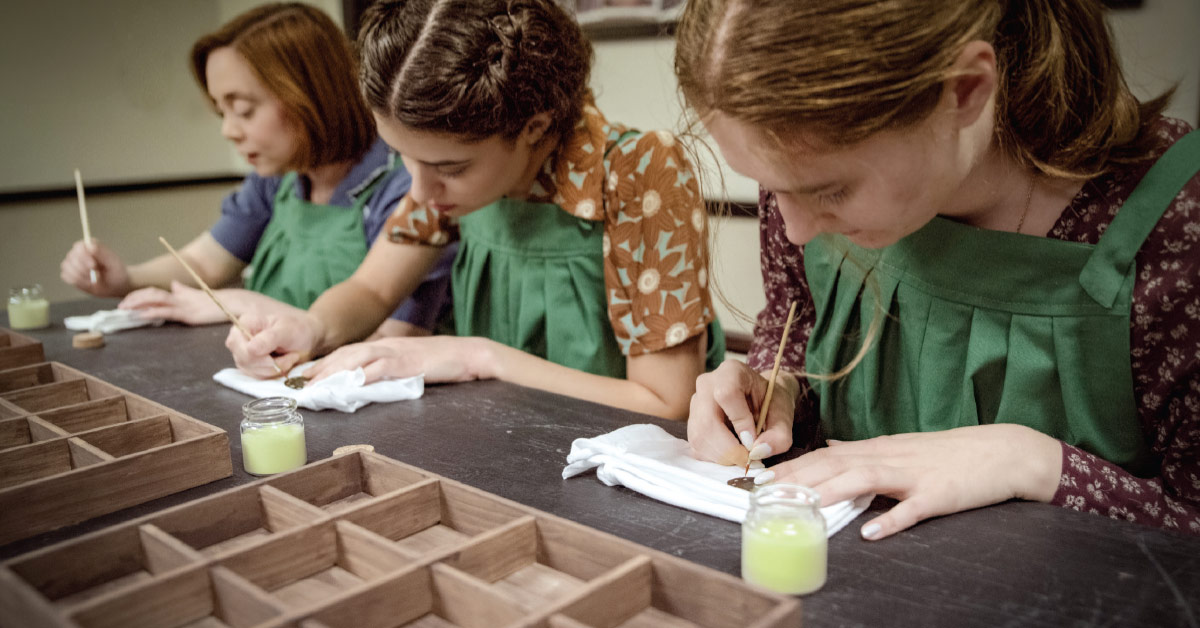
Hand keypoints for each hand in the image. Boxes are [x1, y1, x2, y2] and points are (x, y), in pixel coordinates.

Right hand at [60, 239, 131, 296]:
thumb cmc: (116, 271)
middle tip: (97, 275)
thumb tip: (90, 246)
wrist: (115, 285)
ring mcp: (72, 262)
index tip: (94, 266)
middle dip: (84, 269)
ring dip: (81, 277)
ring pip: (67, 267)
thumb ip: (103, 253)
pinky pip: (66, 276)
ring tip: (94, 279)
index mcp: (90, 245)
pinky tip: (88, 283)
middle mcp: (79, 251)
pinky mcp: (69, 272)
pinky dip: (78, 282)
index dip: (84, 257)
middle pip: (71, 257)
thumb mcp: (114, 262)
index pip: (79, 247)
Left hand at [119, 281, 223, 324]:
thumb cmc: (219, 302)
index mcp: (180, 294)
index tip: (127, 301)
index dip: (139, 295)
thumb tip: (174, 285)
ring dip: (138, 304)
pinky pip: (167, 312)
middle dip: (134, 299)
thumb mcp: (198, 296)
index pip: (155, 292)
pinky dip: (152, 312)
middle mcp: (180, 297)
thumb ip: (184, 291)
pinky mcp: (188, 314)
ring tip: (125, 309)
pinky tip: (142, 314)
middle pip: (152, 294)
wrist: (235, 303)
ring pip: (156, 300)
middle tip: (120, 306)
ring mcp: (183, 305)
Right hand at [225, 311, 322, 378]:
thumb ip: (269, 338)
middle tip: (291, 356)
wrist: (306, 338)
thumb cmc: (297, 329)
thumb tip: (251, 349)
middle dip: (271, 364)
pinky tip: (285, 363)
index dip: (259, 356)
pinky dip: (275, 374)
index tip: (282, 352)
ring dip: (276, 369)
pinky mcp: (250, 367)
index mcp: (244, 324)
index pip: (240, 346)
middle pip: (245, 361)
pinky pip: (258, 377)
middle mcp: (239, 340)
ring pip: (252, 372)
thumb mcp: (287, 330)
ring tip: (290, 357)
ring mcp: (243, 354)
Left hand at [303, 336, 491, 384]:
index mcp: (385, 347)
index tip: (305, 376)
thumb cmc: (442, 363)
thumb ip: (388, 374)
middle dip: (321, 368)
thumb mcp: (410, 367)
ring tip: (316, 386)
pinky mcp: (409, 362)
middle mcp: (386, 346)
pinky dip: (364, 375)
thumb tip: (367, 386)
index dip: (325, 364)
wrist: (470, 354)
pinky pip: (381, 368)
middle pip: (346, 355)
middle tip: (299, 383)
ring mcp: (397, 353)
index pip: (348, 354)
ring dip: (334, 372)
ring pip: (358, 359)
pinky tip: (349, 384)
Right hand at [688, 359, 799, 465]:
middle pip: (706, 421)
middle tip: (748, 458)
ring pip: (699, 437)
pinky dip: (715, 458)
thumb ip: (778, 435)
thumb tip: (759, 452)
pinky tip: (730, 454)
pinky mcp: (691, 423)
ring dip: (722, 456)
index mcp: (731, 372)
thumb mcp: (784, 415)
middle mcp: (707, 384)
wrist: (759, 402)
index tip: (754, 439)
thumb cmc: (771, 404)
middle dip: (729, 449)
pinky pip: (696, 446)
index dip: (740, 422)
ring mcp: (695, 403)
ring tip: (741, 456)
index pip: (726, 394)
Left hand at [765, 424, 1061, 539]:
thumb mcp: (901, 448)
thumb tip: (831, 447)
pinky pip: (913, 510)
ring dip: (833, 492)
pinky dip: (891, 520)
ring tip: (805, 507)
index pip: (826, 454)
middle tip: (767, 493)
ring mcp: (914, 475)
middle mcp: (890, 457)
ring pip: (867, 479)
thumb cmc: (949, 455)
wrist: (1001, 451)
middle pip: (836, 464)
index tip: (762, 478)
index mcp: (879, 449)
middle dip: (799, 478)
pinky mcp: (940, 495)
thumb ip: (865, 452)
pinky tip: (871, 534)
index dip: (793, 466)